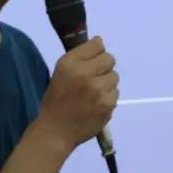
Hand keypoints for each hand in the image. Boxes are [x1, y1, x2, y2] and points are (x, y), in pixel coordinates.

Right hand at [37, 37, 118, 151]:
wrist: (56, 130)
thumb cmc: (57, 99)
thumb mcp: (61, 71)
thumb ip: (80, 56)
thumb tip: (100, 42)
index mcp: (71, 63)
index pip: (97, 44)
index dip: (96, 52)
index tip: (91, 60)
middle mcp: (85, 73)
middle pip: (110, 59)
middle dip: (103, 67)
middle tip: (93, 78)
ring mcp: (99, 90)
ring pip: (114, 77)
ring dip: (106, 83)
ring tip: (93, 93)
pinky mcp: (108, 104)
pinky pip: (115, 93)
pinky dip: (108, 98)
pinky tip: (96, 104)